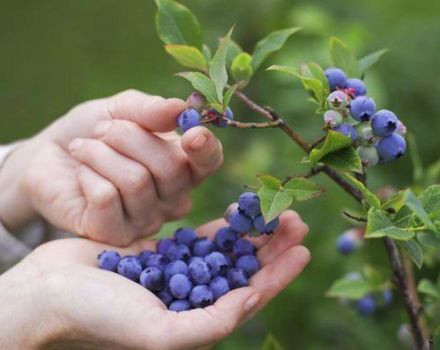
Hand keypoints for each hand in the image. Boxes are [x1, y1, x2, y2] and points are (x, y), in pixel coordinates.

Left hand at [0, 90, 222, 244]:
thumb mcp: (120, 110)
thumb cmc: (93, 132)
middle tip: (102, 130)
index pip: (209, 162)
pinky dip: (88, 175)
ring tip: (84, 149)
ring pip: (136, 181)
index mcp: (183, 166)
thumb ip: (150, 110)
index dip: (205, 149)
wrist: (50, 156)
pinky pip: (106, 198)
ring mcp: (146, 221)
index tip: (191, 133)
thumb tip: (181, 109)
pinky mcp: (115, 235)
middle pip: (170, 168)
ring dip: (101, 154)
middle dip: (128, 137)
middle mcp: (172, 198)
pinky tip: (81, 175)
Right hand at [0, 211, 309, 349]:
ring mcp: (180, 273)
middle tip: (296, 221)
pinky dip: (221, 225)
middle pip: (244, 270)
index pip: (250, 297)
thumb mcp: (158, 333)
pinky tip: (239, 212)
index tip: (304, 250)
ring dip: (252, 232)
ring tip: (275, 211)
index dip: (279, 275)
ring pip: (227, 251)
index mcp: (197, 322)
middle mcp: (193, 298)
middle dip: (272, 248)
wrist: (53, 291)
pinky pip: (201, 237)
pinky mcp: (164, 252)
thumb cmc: (100, 317)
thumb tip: (251, 301)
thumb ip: (209, 324)